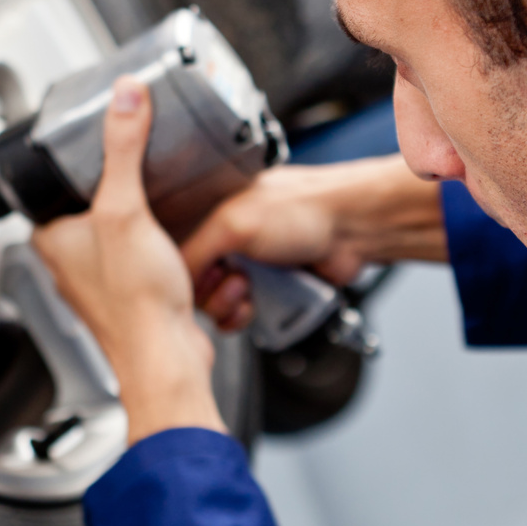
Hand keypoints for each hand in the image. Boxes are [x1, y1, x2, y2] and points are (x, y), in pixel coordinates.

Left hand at [31, 78, 226, 443]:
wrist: (168, 360)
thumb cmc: (136, 303)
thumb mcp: (125, 208)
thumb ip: (123, 148)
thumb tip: (124, 97)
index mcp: (51, 240)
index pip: (49, 188)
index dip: (72, 163)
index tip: (93, 140)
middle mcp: (69, 263)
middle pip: (84, 207)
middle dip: (110, 186)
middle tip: (132, 162)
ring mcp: (99, 281)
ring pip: (112, 233)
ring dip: (134, 217)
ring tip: (154, 197)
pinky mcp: (130, 296)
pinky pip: (138, 258)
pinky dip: (152, 244)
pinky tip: (171, 236)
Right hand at [182, 154, 446, 331]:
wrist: (354, 228)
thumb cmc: (304, 208)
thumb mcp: (233, 224)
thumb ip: (194, 250)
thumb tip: (174, 281)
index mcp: (210, 214)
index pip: (173, 256)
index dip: (182, 274)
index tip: (200, 276)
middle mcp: (225, 240)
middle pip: (192, 286)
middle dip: (211, 292)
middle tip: (235, 280)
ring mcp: (247, 265)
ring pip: (216, 304)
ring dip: (229, 307)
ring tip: (250, 291)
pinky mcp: (267, 288)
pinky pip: (241, 314)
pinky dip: (245, 317)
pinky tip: (257, 305)